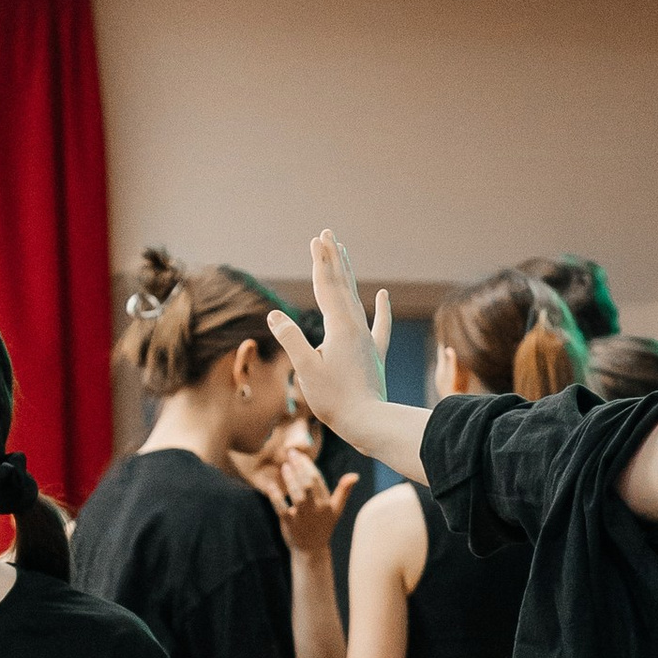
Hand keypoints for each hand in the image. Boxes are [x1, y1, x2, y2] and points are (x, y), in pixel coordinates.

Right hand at [270, 234, 390, 443]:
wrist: (369, 423)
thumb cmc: (334, 400)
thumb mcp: (306, 370)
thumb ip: (291, 340)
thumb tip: (274, 315)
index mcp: (340, 328)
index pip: (327, 287)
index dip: (320, 262)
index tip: (316, 239)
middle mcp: (356, 328)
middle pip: (343, 286)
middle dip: (333, 259)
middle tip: (328, 234)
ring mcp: (367, 340)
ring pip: (357, 300)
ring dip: (349, 276)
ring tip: (344, 254)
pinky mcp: (375, 355)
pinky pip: (380, 326)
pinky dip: (381, 310)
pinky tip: (382, 295)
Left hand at [272, 449, 358, 558]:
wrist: (312, 549)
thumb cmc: (324, 525)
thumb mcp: (337, 509)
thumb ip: (344, 491)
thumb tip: (354, 475)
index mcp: (326, 503)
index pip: (317, 479)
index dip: (308, 465)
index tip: (300, 454)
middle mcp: (316, 509)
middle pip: (308, 484)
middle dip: (300, 467)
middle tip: (290, 453)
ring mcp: (303, 516)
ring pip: (297, 495)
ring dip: (290, 479)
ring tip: (284, 466)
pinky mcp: (290, 523)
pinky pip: (281, 508)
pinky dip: (275, 495)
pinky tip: (270, 484)